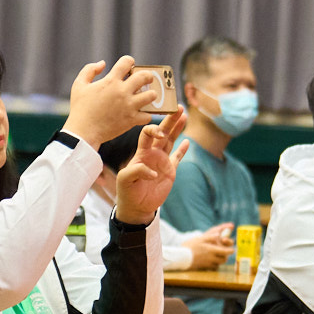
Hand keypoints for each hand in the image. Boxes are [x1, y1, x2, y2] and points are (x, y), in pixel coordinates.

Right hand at [61, 57, 159, 147]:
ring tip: (146, 97)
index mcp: (110, 81)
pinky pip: (148, 116)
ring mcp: (129, 106)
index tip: (129, 66)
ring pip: (151, 96)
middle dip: (147, 76)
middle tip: (146, 79)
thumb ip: (90, 70)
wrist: (82, 131)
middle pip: (145, 76)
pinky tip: (140, 114)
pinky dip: (146, 115)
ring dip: (150, 95)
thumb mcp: (78, 85)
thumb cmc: (80, 108)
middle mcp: (122, 91)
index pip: (127, 62)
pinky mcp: (131, 120)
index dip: (129, 61)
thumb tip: (103, 63)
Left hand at [114, 109, 190, 225]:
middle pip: (162, 132)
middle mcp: (152, 153)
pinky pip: (177, 158)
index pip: (147, 134)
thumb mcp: (125, 180)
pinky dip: (182, 150)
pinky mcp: (170, 171)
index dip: (153, 130)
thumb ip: (136, 171)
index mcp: (141, 152)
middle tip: (177, 107)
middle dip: (169, 120)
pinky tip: (187, 141)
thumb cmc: (127, 191)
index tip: (160, 134)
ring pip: (171, 141)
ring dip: (177, 128)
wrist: (136, 206)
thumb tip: (152, 171)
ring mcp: (162, 161)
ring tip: (184, 115)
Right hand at [187, 225, 234, 270]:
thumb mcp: (200, 238)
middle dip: (225, 256)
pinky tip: (211, 260)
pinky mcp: (204, 268)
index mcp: (211, 250)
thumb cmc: (190, 246)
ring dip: (220, 260)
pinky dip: (214, 264)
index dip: (230, 250)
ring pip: (219, 264)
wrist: (181, 257)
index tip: (231, 249)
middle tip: (223, 252)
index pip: (226, 252)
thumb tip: (219, 235)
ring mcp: (208, 264)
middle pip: (224, 259)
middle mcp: (211, 258)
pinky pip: (213, 267)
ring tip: (217, 255)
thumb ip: (210, 237)